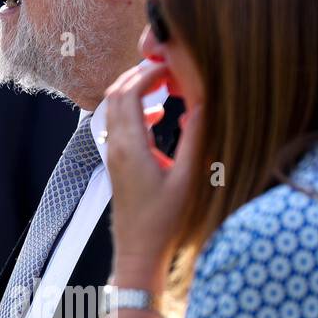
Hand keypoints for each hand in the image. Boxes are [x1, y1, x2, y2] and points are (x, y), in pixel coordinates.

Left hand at [104, 61, 203, 286]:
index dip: (147, 72)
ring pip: (114, 108)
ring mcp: (113, 154)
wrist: (140, 251)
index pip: (128, 92)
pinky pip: (119, 124)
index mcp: (130, 145)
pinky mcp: (117, 163)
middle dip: (138, 75)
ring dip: (135, 91)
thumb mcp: (189, 178)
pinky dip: (134, 110)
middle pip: (115, 94)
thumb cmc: (167, 220)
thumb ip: (197, 139)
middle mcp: (115, 146)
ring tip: (164, 84)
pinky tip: (158, 115)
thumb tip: (204, 103)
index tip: (171, 65)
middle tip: (167, 67)